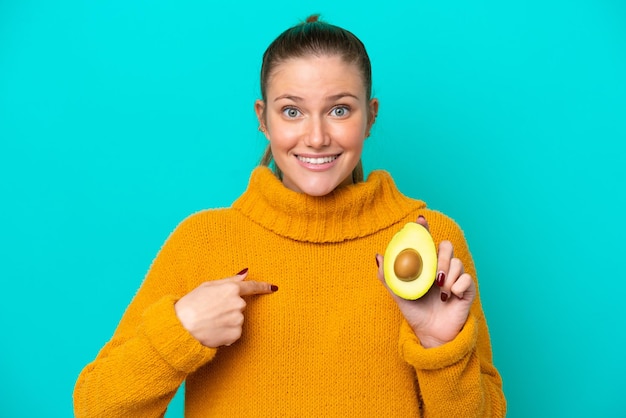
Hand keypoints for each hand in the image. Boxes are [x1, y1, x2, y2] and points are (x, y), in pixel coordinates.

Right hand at [174, 269, 276, 347]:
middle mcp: (238, 304)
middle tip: (212, 311)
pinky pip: (235, 332)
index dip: (263, 287)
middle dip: (230, 307)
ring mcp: (238, 320)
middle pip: (240, 305)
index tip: (273, 288)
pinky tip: (214, 331)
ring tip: (211, 322)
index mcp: (231, 289)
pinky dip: (227, 333)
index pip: (252, 287)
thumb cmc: (190, 305)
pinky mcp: (236, 334)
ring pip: (237, 319)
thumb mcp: (207, 286)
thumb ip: (229, 280)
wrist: (181, 328)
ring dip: (228, 321)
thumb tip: (245, 274)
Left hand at [376, 217, 475, 347]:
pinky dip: (458, 287)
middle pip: (446, 246)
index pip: (426, 241)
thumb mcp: (397, 294)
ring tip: (441, 292)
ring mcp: (454, 278)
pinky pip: (467, 279)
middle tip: (435, 274)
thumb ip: (387, 276)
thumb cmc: (414, 312)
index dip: (424, 229)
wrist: (430, 334)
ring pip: (457, 262)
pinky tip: (449, 298)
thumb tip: (378, 256)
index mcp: (425, 265)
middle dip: (442, 257)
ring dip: (449, 276)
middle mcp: (440, 268)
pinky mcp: (465, 290)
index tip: (420, 221)